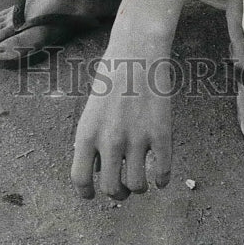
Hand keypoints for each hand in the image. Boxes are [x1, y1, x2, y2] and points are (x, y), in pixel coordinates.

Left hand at [71, 55, 172, 198]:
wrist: (138, 50)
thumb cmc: (112, 75)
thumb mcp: (92, 108)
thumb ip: (93, 138)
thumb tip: (98, 168)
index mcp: (87, 133)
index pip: (80, 179)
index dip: (87, 193)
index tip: (93, 194)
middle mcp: (110, 140)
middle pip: (112, 189)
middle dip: (118, 193)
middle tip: (123, 186)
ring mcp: (137, 138)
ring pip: (137, 185)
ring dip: (139, 186)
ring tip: (141, 177)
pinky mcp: (161, 133)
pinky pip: (163, 171)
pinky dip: (162, 179)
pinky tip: (161, 174)